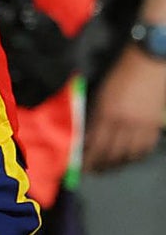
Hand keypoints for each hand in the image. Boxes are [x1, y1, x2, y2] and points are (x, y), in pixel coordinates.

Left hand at [83, 45, 165, 171]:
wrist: (149, 63)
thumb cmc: (120, 74)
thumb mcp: (101, 92)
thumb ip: (95, 113)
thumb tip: (88, 133)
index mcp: (107, 112)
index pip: (95, 142)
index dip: (88, 157)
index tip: (80, 166)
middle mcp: (124, 123)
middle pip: (111, 152)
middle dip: (100, 164)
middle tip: (93, 171)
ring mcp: (141, 126)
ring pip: (129, 154)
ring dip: (117, 164)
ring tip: (108, 168)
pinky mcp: (154, 126)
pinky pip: (145, 148)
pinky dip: (136, 156)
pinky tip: (129, 158)